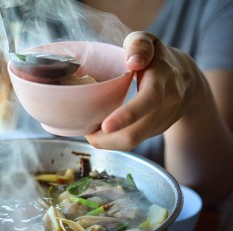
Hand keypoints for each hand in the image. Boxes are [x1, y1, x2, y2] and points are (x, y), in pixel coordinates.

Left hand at [85, 31, 197, 149]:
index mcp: (163, 79)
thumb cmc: (160, 59)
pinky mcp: (155, 132)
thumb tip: (132, 60)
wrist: (189, 82)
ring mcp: (161, 122)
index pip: (149, 99)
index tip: (105, 126)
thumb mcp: (151, 42)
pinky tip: (102, 132)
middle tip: (87, 134)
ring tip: (90, 133)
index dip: (127, 115)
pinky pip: (133, 142)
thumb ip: (140, 44)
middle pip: (137, 132)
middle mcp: (166, 104)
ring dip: (107, 142)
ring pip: (132, 142)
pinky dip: (114, 141)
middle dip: (108, 140)